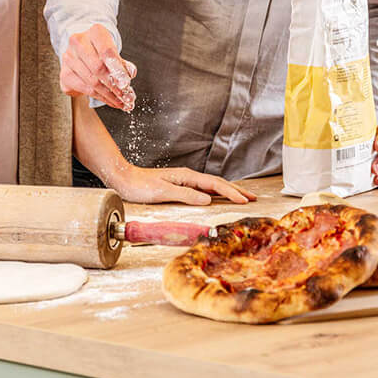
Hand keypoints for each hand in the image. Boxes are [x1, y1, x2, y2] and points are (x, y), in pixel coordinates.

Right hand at [60, 24, 136, 111]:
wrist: (83, 48)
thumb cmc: (102, 49)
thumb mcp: (115, 50)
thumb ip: (122, 62)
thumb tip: (130, 73)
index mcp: (94, 32)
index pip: (106, 51)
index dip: (117, 69)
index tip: (126, 83)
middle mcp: (78, 42)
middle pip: (97, 68)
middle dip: (114, 86)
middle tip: (126, 97)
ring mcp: (68, 58)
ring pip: (91, 82)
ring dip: (108, 95)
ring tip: (121, 102)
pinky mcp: (64, 74)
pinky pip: (83, 89)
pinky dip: (99, 97)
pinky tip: (109, 100)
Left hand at [106, 161, 258, 205]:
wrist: (124, 179)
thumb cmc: (140, 186)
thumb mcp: (163, 192)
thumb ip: (185, 195)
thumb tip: (207, 200)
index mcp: (187, 177)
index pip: (215, 185)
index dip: (231, 193)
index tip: (245, 201)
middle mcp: (188, 177)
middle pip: (218, 183)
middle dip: (236, 191)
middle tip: (252, 198)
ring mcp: (185, 181)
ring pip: (212, 186)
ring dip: (228, 192)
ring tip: (242, 197)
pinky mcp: (180, 186)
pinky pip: (204, 189)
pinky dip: (217, 193)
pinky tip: (219, 197)